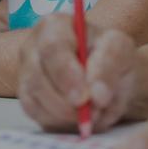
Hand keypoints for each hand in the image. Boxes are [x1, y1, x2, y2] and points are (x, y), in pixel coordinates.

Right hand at [18, 13, 136, 133]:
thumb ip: (109, 65)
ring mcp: (26, 73)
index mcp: (55, 26)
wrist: (108, 78)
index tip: (84, 98)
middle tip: (90, 114)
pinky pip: (36, 114)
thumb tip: (97, 94)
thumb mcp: (120, 51)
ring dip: (65, 114)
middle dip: (64, 102)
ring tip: (92, 114)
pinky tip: (77, 116)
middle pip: (37, 76)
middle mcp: (33, 46)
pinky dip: (59, 122)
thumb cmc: (112, 58)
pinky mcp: (26, 97)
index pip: (52, 47)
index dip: (66, 74)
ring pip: (34, 99)